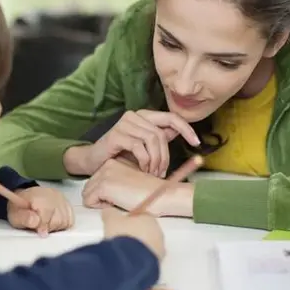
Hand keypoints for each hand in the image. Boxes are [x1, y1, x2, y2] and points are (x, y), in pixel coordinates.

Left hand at [7, 187, 74, 236]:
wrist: (25, 199)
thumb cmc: (20, 208)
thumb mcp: (15, 215)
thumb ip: (24, 218)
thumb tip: (35, 222)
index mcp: (38, 195)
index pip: (47, 213)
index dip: (43, 225)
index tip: (39, 232)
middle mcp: (52, 195)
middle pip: (58, 219)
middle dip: (48, 227)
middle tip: (39, 227)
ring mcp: (61, 199)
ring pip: (65, 221)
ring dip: (55, 226)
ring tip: (46, 224)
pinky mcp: (67, 204)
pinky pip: (70, 220)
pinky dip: (63, 224)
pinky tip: (53, 222)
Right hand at [64, 110, 199, 176]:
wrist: (93, 161)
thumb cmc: (119, 155)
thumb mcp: (143, 147)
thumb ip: (158, 139)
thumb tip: (177, 133)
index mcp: (143, 116)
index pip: (171, 117)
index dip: (186, 129)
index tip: (197, 143)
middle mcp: (134, 116)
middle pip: (162, 134)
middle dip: (165, 156)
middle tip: (161, 172)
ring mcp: (124, 124)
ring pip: (152, 140)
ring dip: (156, 160)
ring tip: (151, 173)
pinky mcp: (116, 135)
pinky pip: (139, 147)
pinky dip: (145, 161)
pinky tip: (142, 168)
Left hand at [82, 159, 193, 216]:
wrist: (162, 195)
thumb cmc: (150, 193)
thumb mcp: (129, 181)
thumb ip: (115, 182)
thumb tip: (103, 191)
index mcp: (113, 163)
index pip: (95, 182)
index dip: (106, 194)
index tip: (124, 193)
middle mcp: (106, 165)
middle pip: (88, 188)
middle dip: (101, 198)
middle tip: (122, 199)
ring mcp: (104, 174)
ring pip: (86, 194)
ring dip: (101, 202)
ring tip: (120, 200)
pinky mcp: (104, 185)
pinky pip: (89, 202)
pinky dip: (101, 207)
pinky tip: (118, 203)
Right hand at [101, 206, 164, 260]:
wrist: (130, 262)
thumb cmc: (123, 235)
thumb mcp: (111, 220)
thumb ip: (110, 213)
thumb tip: (108, 211)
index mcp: (150, 220)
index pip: (142, 216)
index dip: (131, 220)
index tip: (120, 225)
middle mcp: (159, 234)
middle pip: (146, 231)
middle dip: (135, 234)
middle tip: (121, 239)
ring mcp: (159, 251)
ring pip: (147, 246)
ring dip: (137, 248)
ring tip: (122, 252)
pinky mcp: (156, 265)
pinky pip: (146, 258)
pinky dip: (138, 259)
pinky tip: (128, 261)